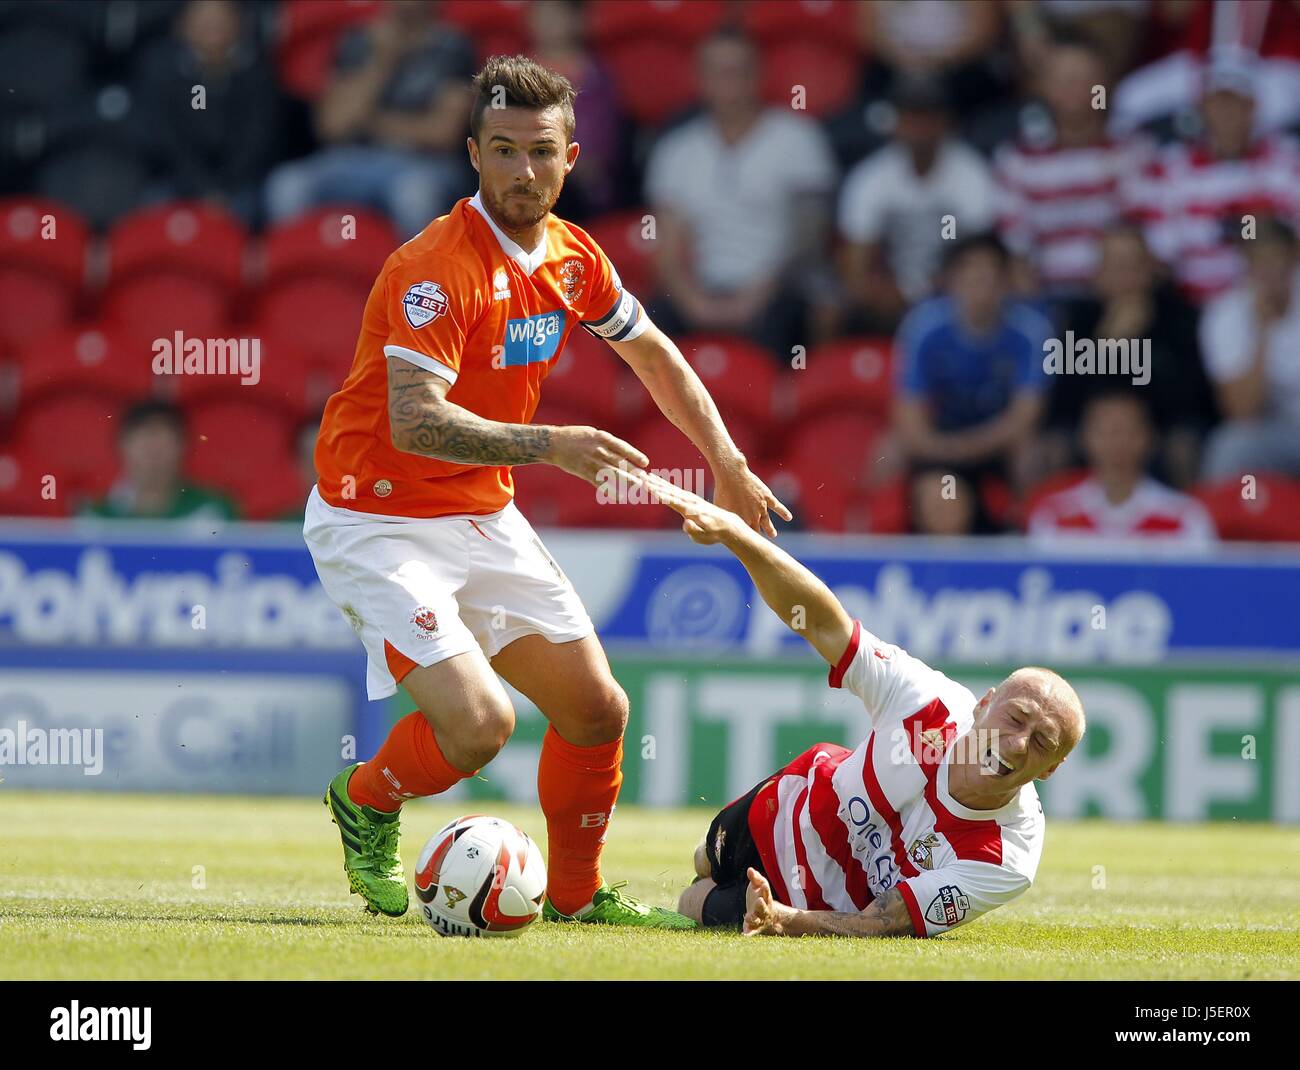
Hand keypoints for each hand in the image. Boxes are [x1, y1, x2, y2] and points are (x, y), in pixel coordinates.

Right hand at [545, 425, 648, 485]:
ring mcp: (591, 462)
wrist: (553, 444)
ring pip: (612, 474)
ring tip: (638, 488)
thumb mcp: (592, 433)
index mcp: (601, 437)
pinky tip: (620, 497)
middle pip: (619, 462)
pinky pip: (600, 484)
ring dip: (626, 482)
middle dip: (634, 472)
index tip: (645, 463)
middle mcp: (598, 450)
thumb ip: (607, 442)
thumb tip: (623, 453)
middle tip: (646, 479)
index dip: (634, 455)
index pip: (622, 447)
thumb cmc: (574, 437)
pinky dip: (610, 492)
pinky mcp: (584, 473)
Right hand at [626, 470, 741, 543]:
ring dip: (657, 482)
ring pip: (670, 488)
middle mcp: (690, 502)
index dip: (661, 495)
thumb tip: (686, 524)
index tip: (650, 488)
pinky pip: (674, 489)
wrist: (727, 525)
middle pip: (669, 491)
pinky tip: (657, 480)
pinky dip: (664, 484)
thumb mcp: (704, 537)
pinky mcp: (690, 498)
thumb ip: (694, 531)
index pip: (673, 502)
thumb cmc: (714, 534)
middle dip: (655, 484)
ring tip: (644, 476)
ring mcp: (690, 498)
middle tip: (641, 477)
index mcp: (691, 511)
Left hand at [713, 462, 791, 537]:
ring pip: (767, 522)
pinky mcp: (767, 497)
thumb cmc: (722, 491)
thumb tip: (714, 526)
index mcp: (741, 521)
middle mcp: (753, 517)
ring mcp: (761, 507)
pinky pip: (777, 507)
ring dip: (770, 529)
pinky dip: (783, 512)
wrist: (732, 475)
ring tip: (773, 535)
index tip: (748, 546)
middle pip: (758, 530)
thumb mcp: (719, 508)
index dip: (747, 540)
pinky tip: (789, 517)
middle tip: (762, 543)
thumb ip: (722, 518)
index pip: (745, 534)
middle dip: (759, 537)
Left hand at [742, 867, 796, 935]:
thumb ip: (755, 878)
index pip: (766, 893)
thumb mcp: (759, 886)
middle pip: (763, 907)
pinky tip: (743, 934)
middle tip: (759, 901)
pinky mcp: (754, 927)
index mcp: (766, 897)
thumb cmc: (761, 897)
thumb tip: (750, 869)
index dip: (765, 889)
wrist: (770, 916)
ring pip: (757, 920)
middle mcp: (764, 909)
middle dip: (761, 905)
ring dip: (753, 919)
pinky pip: (751, 931)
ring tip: (747, 918)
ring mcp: (760, 919)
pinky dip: (748, 933)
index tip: (764, 885)